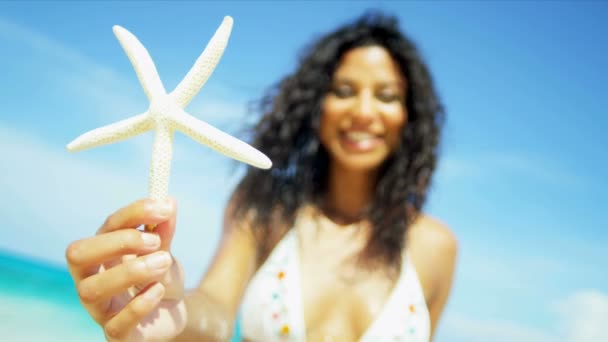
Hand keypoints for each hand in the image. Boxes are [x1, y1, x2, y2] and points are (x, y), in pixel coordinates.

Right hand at [66, 198, 186, 341]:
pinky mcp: (116, 334)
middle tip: (154, 241)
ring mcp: (100, 308)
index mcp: (102, 252)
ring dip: (131, 271)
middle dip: (117, 242)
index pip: (106, 226)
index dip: (133, 214)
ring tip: (164, 262)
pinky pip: (115, 324)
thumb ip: (164, 231)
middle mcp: (92, 278)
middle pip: (78, 255)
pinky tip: (158, 291)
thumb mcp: (164, 252)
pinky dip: (138, 305)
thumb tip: (168, 201)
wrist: (173, 313)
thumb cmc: (159, 277)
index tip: (164, 208)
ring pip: (92, 289)